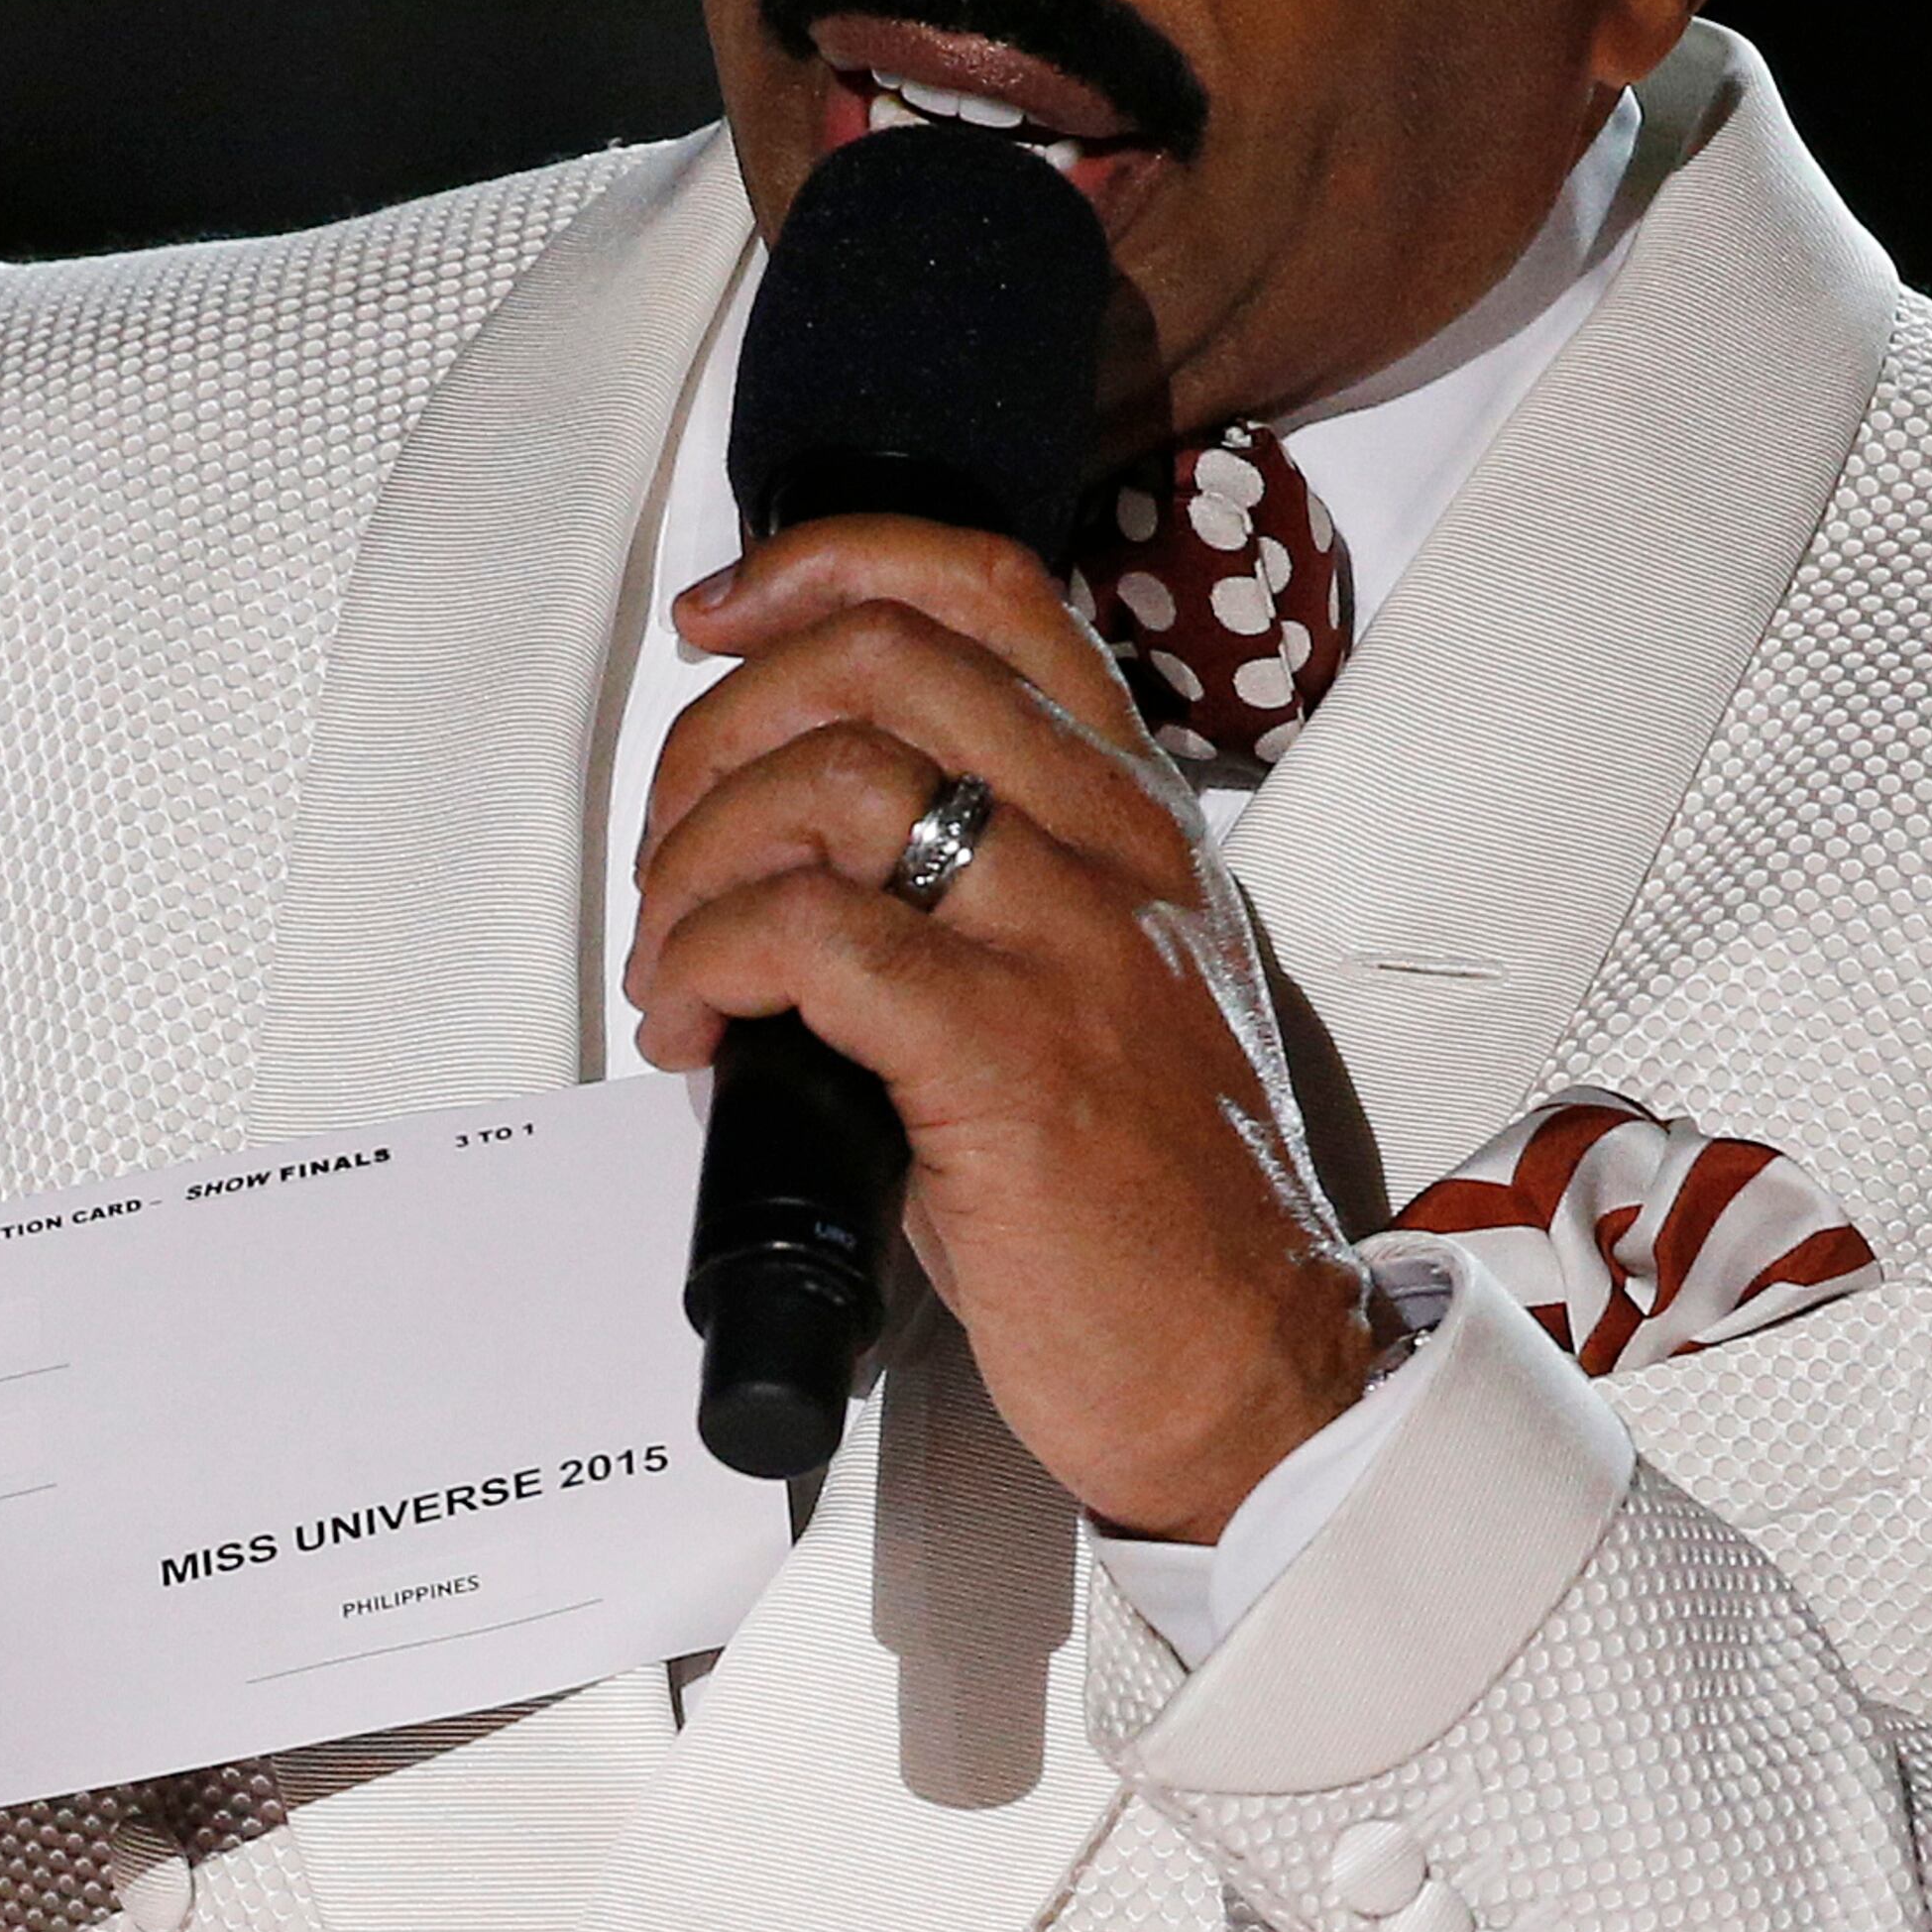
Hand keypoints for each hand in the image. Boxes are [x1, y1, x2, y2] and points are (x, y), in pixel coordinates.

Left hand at [629, 516, 1371, 1540]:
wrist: (1258, 1366)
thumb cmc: (1171, 1204)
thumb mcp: (1123, 980)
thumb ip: (1007, 880)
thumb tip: (807, 845)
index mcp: (1138, 815)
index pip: (986, 590)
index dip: (822, 566)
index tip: (722, 621)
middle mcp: (1113, 848)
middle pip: (876, 658)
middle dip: (715, 733)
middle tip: (672, 848)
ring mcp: (1069, 942)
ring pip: (833, 779)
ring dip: (698, 857)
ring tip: (678, 959)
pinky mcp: (1007, 1055)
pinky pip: (811, 936)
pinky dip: (712, 960)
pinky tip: (698, 1027)